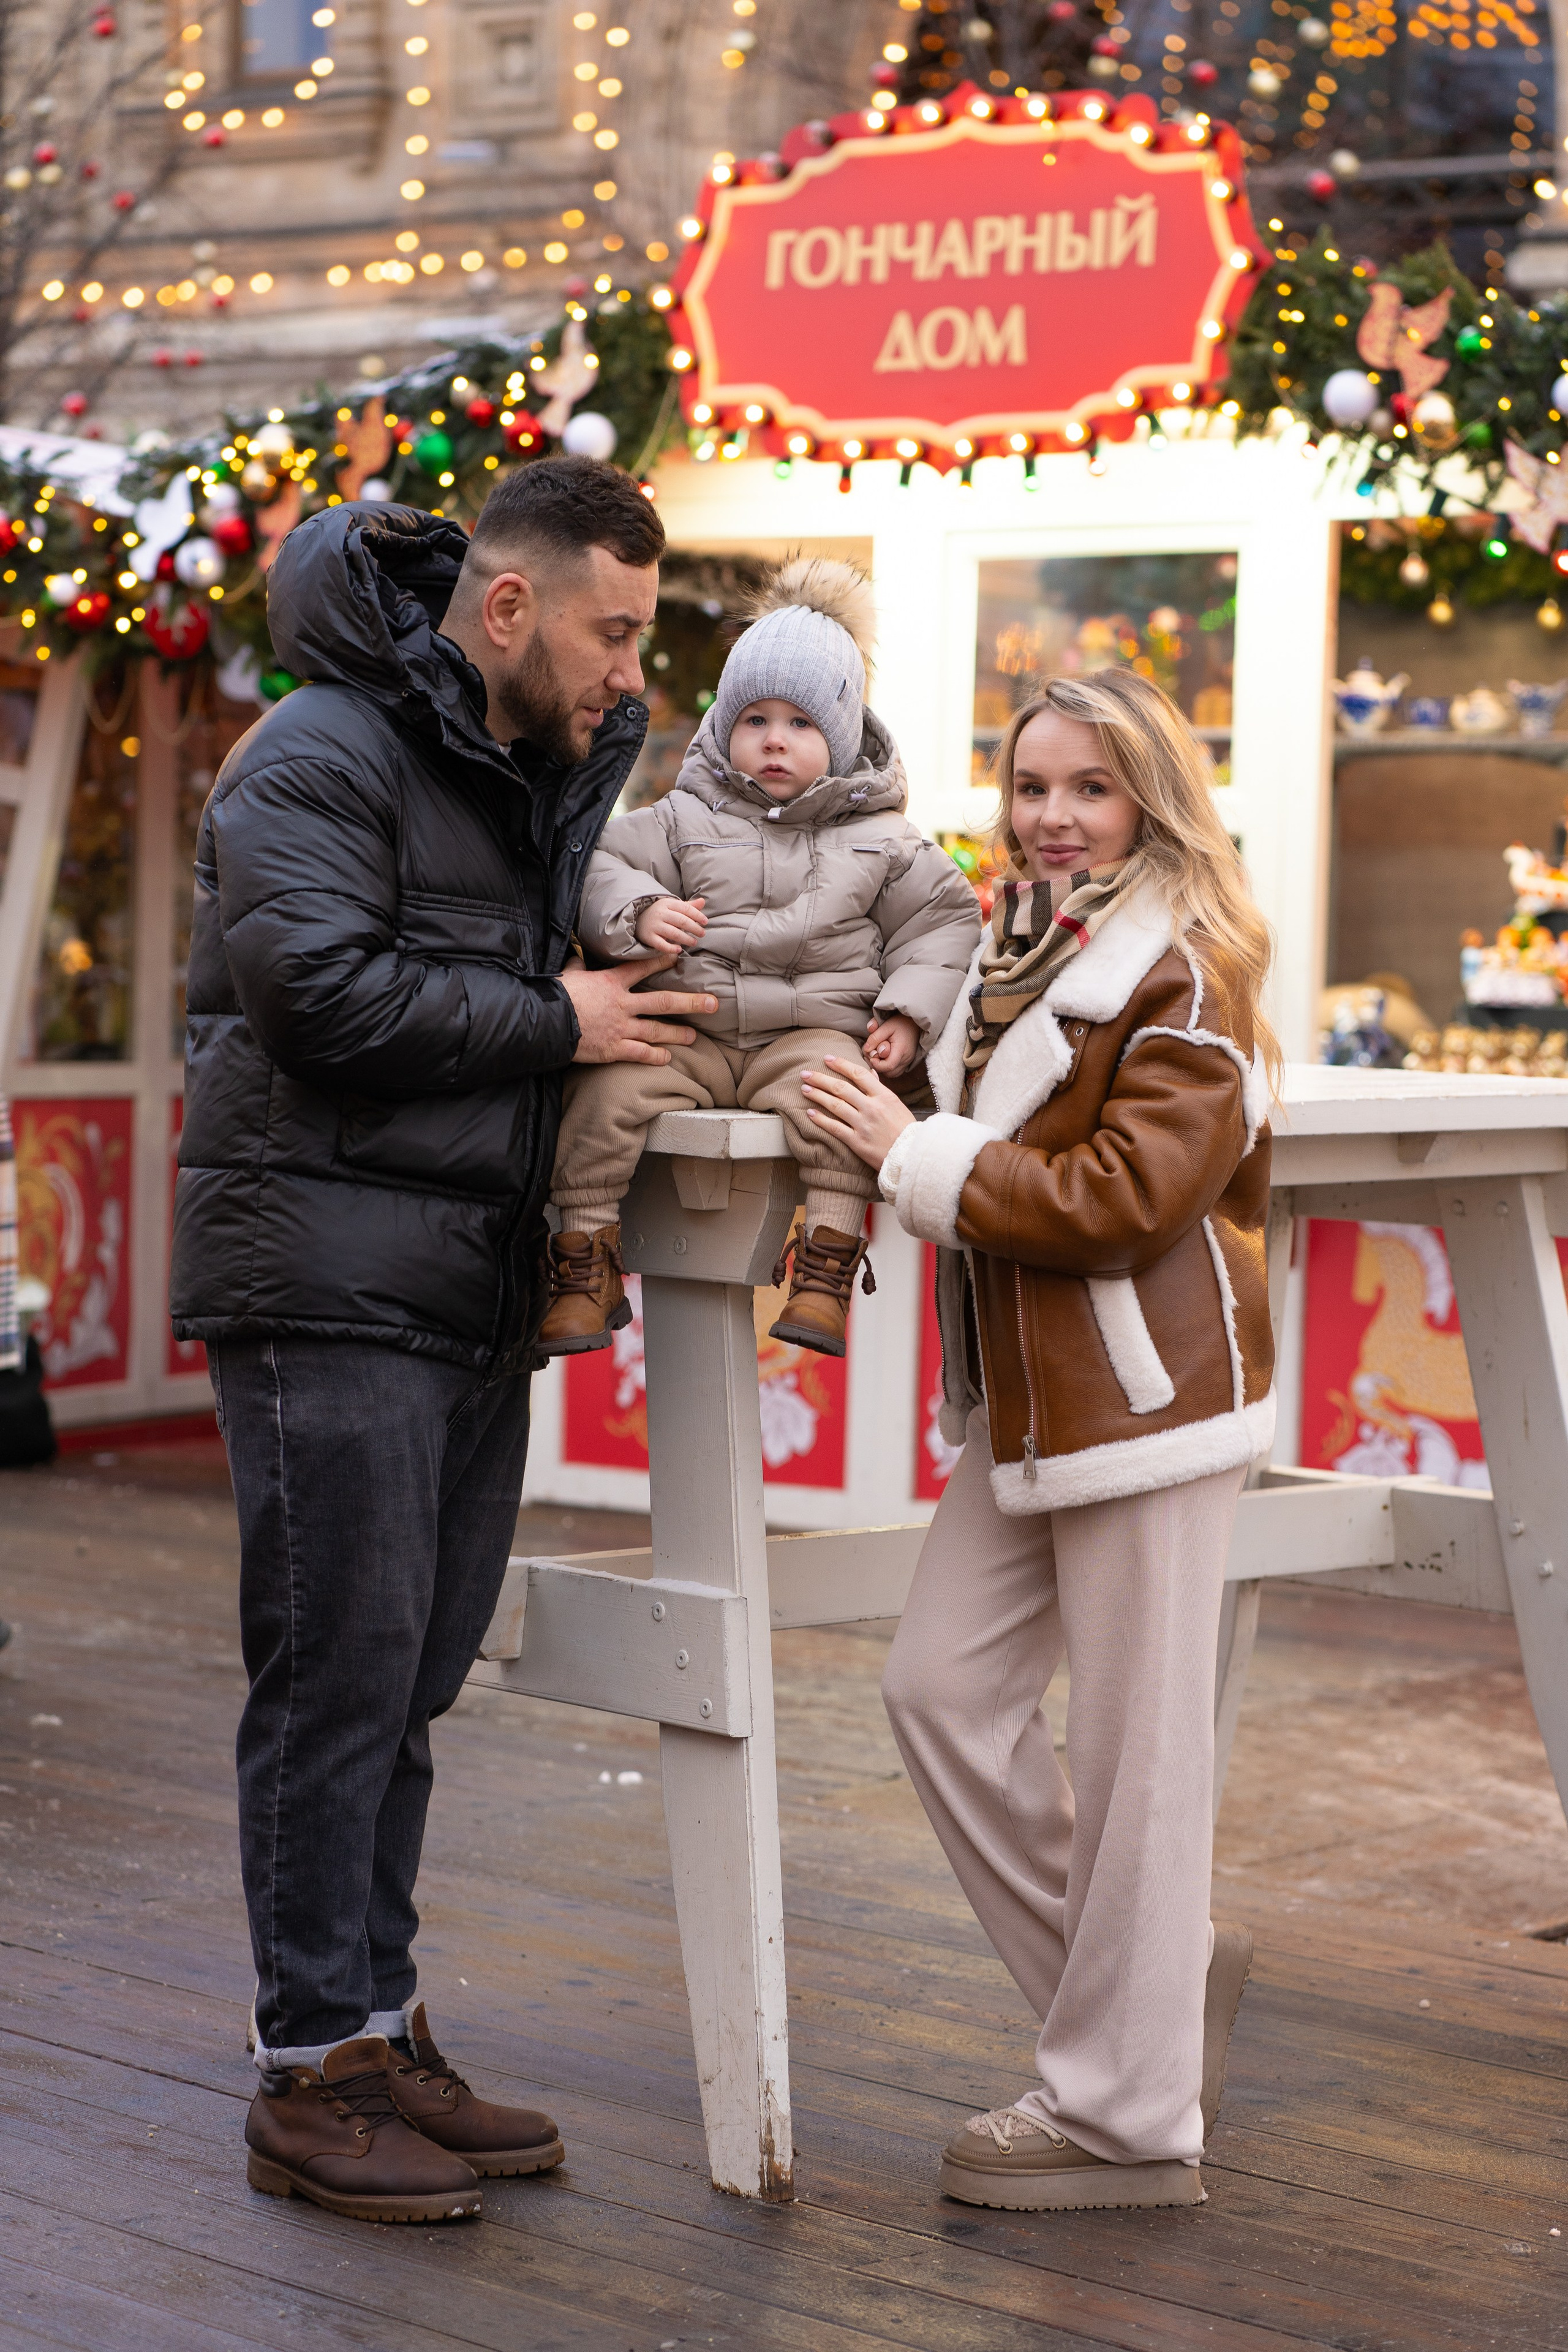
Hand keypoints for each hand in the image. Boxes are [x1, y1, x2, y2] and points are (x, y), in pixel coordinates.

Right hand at [559, 954, 717, 1065]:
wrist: (545, 1024)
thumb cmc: (554, 997)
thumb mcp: (567, 975)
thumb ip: (577, 965)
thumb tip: (576, 955)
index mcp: (611, 983)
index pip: (641, 968)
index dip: (661, 961)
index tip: (678, 957)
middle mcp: (622, 1004)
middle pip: (663, 1001)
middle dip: (691, 1002)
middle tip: (713, 1004)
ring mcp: (620, 1028)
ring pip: (657, 1030)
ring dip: (678, 1033)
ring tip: (694, 1036)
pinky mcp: (614, 1049)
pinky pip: (640, 1053)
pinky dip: (655, 1056)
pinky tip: (667, 1058)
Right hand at [635, 895, 707, 953]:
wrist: (637, 919)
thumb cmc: (661, 913)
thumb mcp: (672, 906)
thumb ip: (688, 905)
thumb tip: (702, 902)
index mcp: (667, 903)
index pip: (685, 908)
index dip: (697, 915)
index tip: (705, 922)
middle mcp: (660, 914)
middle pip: (681, 921)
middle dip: (694, 928)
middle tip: (702, 933)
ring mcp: (654, 926)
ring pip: (673, 933)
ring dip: (686, 939)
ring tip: (694, 942)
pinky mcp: (649, 937)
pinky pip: (661, 944)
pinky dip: (671, 948)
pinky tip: (679, 949)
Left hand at [799, 1055, 915, 1169]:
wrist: (911, 1155)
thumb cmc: (905, 1129)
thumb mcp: (896, 1104)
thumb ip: (880, 1088)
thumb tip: (869, 1072)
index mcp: (884, 1096)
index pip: (858, 1074)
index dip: (840, 1064)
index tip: (827, 1059)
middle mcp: (872, 1108)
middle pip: (841, 1088)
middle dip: (820, 1079)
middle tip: (805, 1073)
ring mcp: (863, 1125)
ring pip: (835, 1105)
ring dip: (817, 1095)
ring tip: (804, 1089)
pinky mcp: (857, 1142)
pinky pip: (835, 1128)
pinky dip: (821, 1120)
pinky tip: (810, 1113)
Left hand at [864, 1012, 919, 1076]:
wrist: (915, 1022)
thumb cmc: (900, 1022)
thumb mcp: (886, 1026)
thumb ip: (875, 1037)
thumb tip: (866, 1049)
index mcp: (901, 1050)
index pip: (888, 1065)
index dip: (876, 1063)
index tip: (870, 1054)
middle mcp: (906, 1059)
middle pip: (889, 1072)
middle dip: (877, 1065)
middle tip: (873, 1052)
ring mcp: (908, 1062)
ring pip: (892, 1074)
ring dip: (882, 1067)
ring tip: (878, 1055)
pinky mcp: (907, 1062)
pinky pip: (896, 1071)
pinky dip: (887, 1067)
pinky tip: (884, 1058)